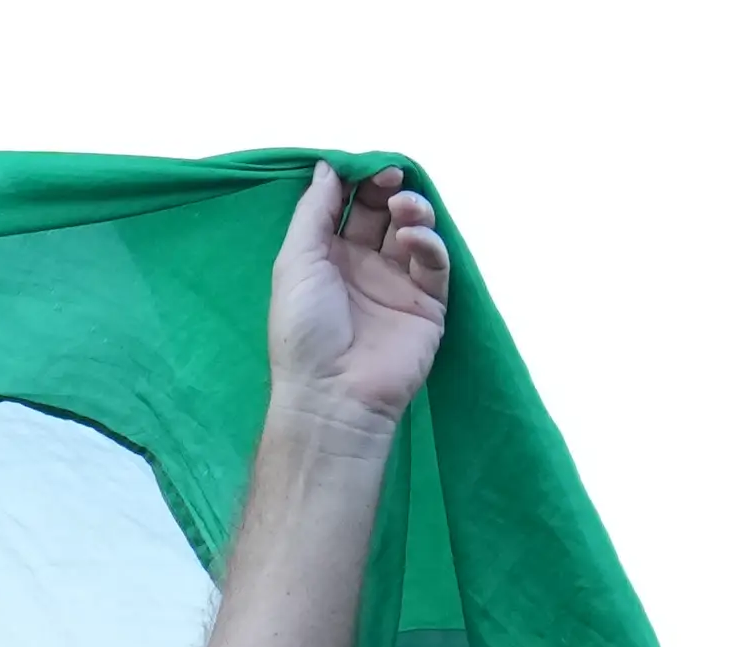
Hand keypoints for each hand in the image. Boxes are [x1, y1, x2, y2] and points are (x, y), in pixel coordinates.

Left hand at [264, 164, 450, 442]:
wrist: (333, 395)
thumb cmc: (304, 330)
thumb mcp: (296, 261)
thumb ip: (315, 210)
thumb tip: (328, 166)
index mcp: (326, 258)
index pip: (348, 206)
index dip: (359, 181)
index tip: (366, 166)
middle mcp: (362, 267)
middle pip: (382, 213)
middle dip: (388, 188)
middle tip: (390, 178)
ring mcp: (396, 285)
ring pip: (413, 232)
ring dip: (412, 211)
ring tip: (403, 210)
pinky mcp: (428, 305)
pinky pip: (435, 263)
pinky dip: (428, 244)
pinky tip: (412, 241)